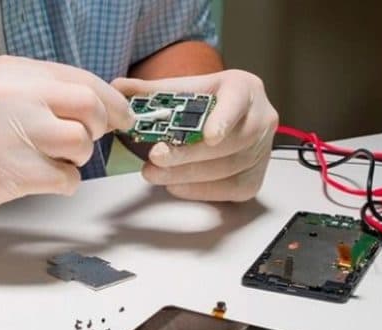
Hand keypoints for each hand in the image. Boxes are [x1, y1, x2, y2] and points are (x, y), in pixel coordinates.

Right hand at [0, 56, 134, 227]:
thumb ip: (40, 93)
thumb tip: (97, 105)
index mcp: (11, 72)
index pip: (81, 78)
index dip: (111, 100)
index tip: (120, 117)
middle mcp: (13, 95)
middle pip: (89, 105)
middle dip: (99, 127)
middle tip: (85, 142)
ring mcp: (11, 133)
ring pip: (81, 142)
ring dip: (78, 159)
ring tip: (51, 162)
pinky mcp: (10, 171)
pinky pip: (65, 178)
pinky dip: (61, 184)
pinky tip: (38, 181)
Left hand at [112, 70, 277, 201]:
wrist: (229, 119)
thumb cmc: (205, 103)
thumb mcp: (183, 91)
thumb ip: (152, 91)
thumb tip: (118, 87)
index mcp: (244, 87)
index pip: (238, 100)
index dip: (225, 119)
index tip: (210, 136)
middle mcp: (261, 117)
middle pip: (231, 141)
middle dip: (190, 154)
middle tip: (156, 158)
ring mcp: (263, 150)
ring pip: (230, 168)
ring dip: (189, 175)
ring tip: (157, 174)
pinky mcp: (256, 176)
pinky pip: (230, 189)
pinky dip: (201, 190)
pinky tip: (176, 185)